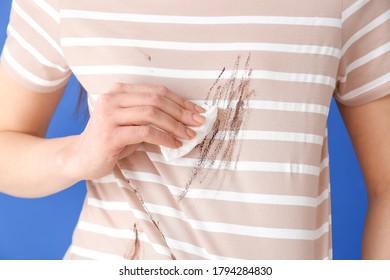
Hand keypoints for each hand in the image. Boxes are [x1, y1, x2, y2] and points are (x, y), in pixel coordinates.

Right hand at [68, 83, 205, 179]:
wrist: (81, 158)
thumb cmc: (111, 140)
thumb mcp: (131, 123)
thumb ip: (150, 116)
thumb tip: (184, 119)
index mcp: (119, 91)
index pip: (157, 91)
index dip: (180, 100)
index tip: (197, 111)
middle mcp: (113, 98)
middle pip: (156, 99)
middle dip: (182, 111)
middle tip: (198, 123)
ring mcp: (109, 115)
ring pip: (152, 113)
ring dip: (175, 125)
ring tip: (189, 135)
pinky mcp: (110, 134)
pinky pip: (145, 132)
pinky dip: (164, 138)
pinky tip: (175, 145)